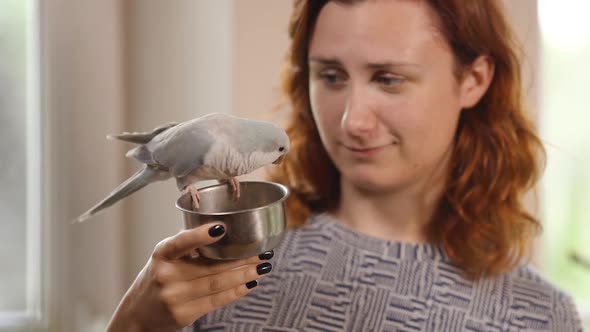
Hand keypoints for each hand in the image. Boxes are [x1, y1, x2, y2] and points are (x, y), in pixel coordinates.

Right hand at [106, 223, 273, 331]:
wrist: (137, 315)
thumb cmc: (156, 279)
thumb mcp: (164, 258)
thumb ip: (188, 247)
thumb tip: (226, 233)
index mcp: (162, 254)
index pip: (181, 242)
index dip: (201, 236)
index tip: (221, 228)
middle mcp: (167, 275)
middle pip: (211, 266)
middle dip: (241, 259)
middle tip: (263, 252)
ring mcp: (175, 296)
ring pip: (218, 283)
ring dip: (245, 274)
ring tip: (263, 266)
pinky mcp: (184, 314)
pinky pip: (216, 300)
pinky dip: (236, 291)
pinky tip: (250, 283)